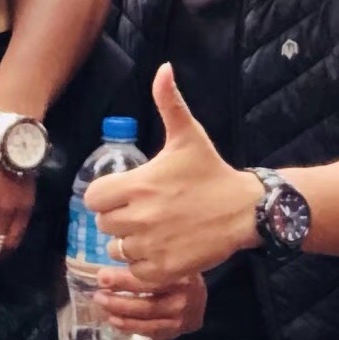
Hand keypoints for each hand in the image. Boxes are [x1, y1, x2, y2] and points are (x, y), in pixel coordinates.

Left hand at [86, 65, 262, 286]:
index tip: (124, 194)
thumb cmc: (211, 171)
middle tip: (142, 212)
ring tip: (151, 232)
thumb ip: (169, 102)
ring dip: (129, 243)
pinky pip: (134, 272)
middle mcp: (140, 216)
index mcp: (139, 185)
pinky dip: (141, 266)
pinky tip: (158, 250)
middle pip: (103, 224)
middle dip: (117, 218)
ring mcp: (151, 245)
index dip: (105, 196)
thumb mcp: (188, 135)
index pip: (93, 198)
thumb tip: (164, 67)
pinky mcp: (164, 268)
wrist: (245, 210)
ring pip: (117, 249)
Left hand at [94, 268, 206, 339]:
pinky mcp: (174, 332)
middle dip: (118, 302)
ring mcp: (180, 320)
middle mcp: (183, 301)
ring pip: (147, 323)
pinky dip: (130, 328)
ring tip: (102, 308)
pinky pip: (149, 333)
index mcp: (182, 277)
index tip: (101, 277)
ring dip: (121, 317)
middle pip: (147, 305)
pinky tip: (115, 321)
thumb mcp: (167, 260)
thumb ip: (146, 261)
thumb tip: (115, 255)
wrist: (199, 296)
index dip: (123, 280)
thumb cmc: (177, 272)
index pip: (150, 281)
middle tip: (98, 295)